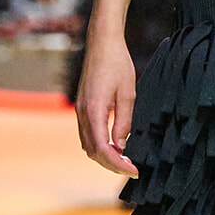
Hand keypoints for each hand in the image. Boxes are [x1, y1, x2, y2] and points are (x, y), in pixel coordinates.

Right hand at [76, 33, 138, 176]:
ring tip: (124, 160)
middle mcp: (82, 114)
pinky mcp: (81, 107)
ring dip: (104, 157)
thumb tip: (121, 147)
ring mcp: (79, 111)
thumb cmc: (117, 64)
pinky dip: (98, 146)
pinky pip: (86, 135)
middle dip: (112, 165)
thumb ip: (124, 123)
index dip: (118, 165)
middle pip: (93, 152)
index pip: (103, 150)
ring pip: (87, 145)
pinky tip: (113, 146)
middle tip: (132, 168)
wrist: (102, 43)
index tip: (134, 170)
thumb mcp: (128, 94)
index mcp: (94, 111)